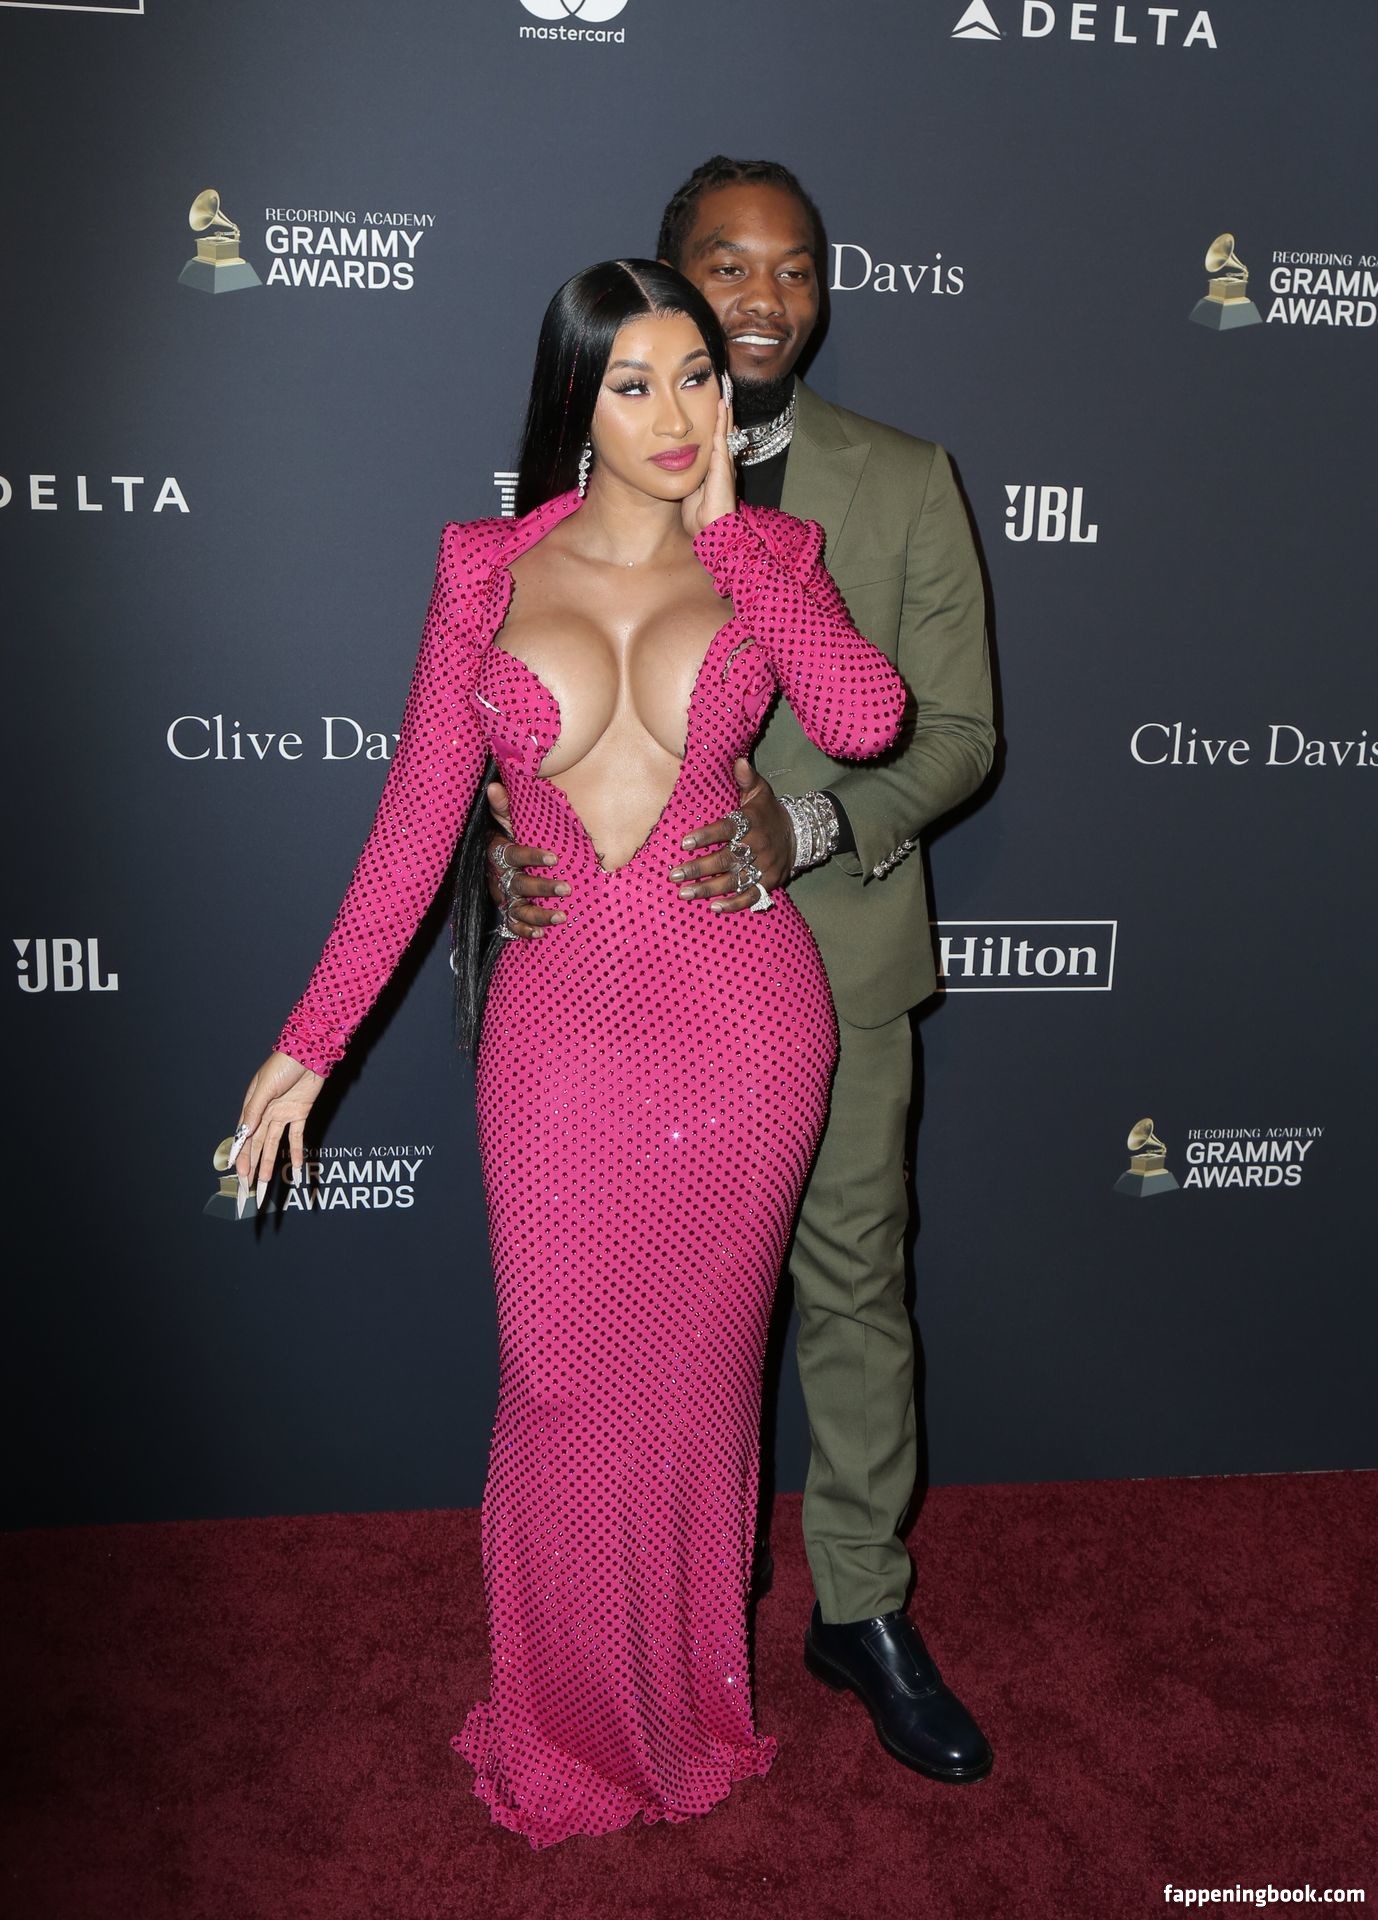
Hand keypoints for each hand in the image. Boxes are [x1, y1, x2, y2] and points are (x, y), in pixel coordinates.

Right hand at [229, 1051, 325, 1215]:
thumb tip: (244, 1133)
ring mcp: (283, 1114)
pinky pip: (296, 1137)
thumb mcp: (265, 1087)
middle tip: (249, 1186)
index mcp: (253, 1105)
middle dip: (252, 1164)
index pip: (244, 1136)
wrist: (310, 1053)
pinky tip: (295, 1168)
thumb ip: (255, 1111)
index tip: (238, 1173)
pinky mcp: (300, 1114)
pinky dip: (295, 1152)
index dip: (241, 1155)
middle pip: (257, 1143)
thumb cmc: (283, 1065)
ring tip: (265, 1182)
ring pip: (273, 1144)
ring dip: (269, 1162)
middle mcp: (266, 1112)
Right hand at [484, 779, 567, 936]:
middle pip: (519, 885)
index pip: (514, 856)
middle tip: (567, 887)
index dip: (532, 857)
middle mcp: (499, 878)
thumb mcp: (504, 822)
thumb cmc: (506, 838)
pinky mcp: (505, 911)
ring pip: (518, 908)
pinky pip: (512, 924)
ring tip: (561, 916)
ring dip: (539, 914)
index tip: (554, 858)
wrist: (489, 860)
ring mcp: (503, 896)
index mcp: (498, 854)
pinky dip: (525, 931)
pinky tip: (541, 934)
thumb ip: (503, 807)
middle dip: (543, 888)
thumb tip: (494, 785)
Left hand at [668, 758, 793, 913]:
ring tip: (685, 893)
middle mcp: (758, 846)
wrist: (799, 834)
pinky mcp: (769, 882)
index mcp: (751, 822)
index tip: (684, 843)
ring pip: (734, 881)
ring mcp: (764, 867)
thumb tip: (737, 760)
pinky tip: (714, 907)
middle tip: (675, 874)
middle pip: (727, 859)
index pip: (727, 829)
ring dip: (709, 889)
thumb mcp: (760, 792)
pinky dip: (734, 904)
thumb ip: (746, 778)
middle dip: (699, 868)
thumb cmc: (768, 812)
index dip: (706, 836)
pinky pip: (751, 896)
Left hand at [680, 395, 736, 538]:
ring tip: (726, 392)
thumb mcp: (690, 493)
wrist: (712, 530)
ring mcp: (724, 463)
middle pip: (723, 433)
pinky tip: (721, 404)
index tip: (714, 410)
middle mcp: (722, 465)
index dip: (715, 427)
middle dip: (723, 414)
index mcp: (714, 472)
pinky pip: (722, 436)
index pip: (715, 444)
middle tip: (725, 393)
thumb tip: (677, 469)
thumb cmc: (700, 518)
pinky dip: (721, 419)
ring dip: (724, 411)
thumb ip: (687, 479)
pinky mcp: (722, 463)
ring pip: (724, 431)